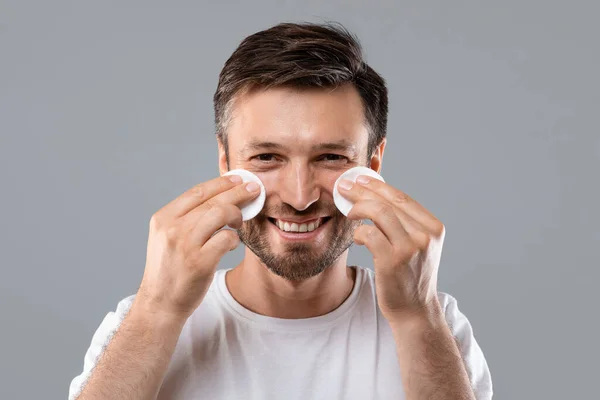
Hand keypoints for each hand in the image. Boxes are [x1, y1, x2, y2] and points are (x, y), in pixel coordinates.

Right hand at [135, 175, 260, 320]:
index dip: (221, 183)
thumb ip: (187, 219)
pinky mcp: (199, 262)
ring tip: (240, 221)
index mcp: (163, 218)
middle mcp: (172, 228)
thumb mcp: (167, 237)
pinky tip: (232, 243)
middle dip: (238, 191)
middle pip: (213, 200)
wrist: (160, 303)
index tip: (237, 179)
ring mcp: (186, 245)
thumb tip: (220, 198)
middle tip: (254, 189)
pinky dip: (234, 239)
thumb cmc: (170, 269)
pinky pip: (227, 239)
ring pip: (221, 214)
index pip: (197, 191)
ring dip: (237, 214)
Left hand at [337, 175, 445, 322]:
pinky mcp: (393, 260)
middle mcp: (425, 235)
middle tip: (344, 186)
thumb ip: (403, 224)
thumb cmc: (409, 276)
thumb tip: (374, 196)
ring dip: (358, 207)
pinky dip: (359, 232)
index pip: (401, 197)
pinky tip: (356, 237)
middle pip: (389, 201)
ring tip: (347, 210)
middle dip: (363, 190)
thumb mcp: (416, 246)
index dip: (378, 186)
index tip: (360, 180)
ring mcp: (410, 247)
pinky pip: (369, 234)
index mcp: (433, 227)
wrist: (414, 310)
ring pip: (378, 213)